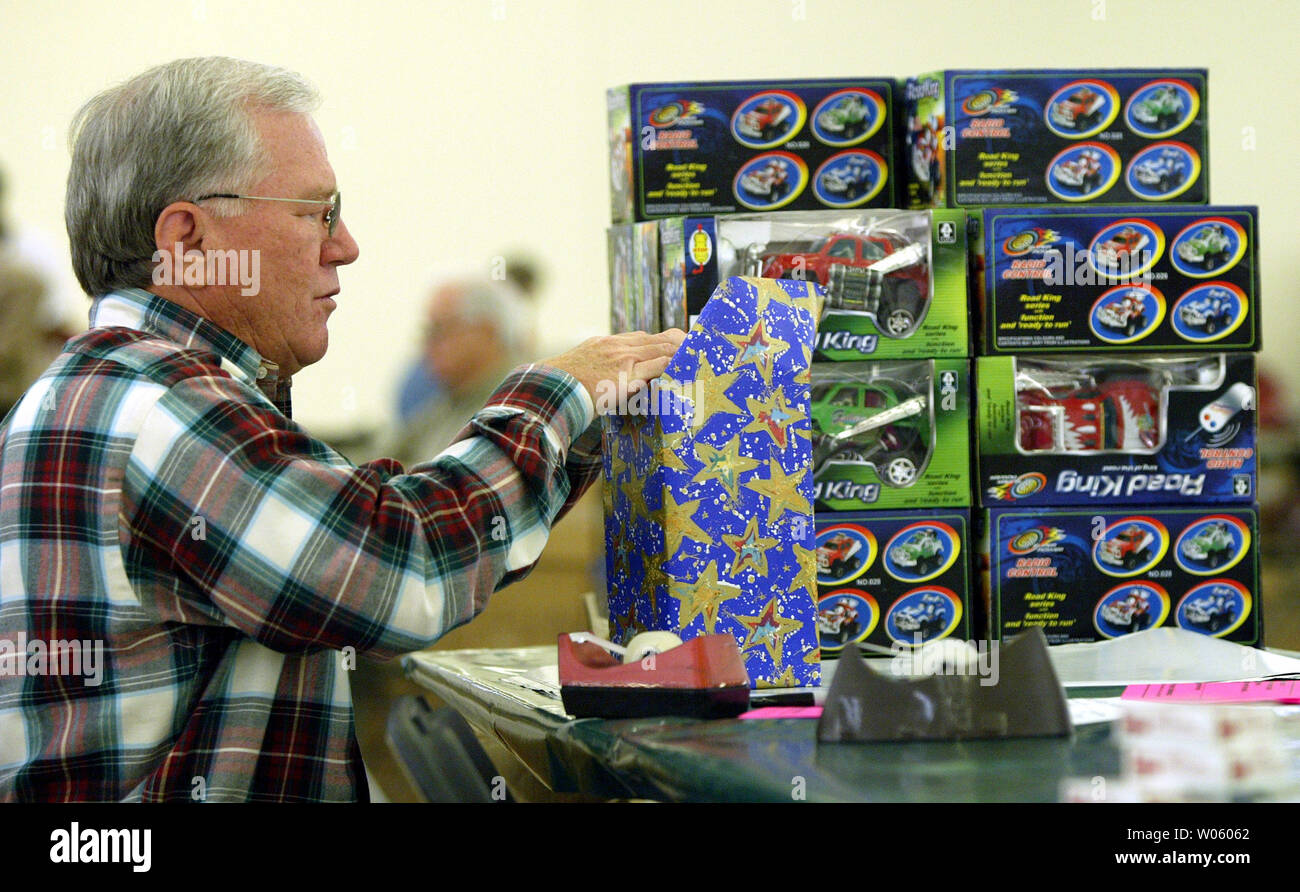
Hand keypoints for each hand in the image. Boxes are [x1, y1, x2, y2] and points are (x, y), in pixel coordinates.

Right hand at [541, 329, 686, 406]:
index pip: (642, 338)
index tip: (675, 346)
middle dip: (678, 343)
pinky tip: (684, 368)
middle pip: (657, 338)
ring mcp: (624, 358)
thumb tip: (608, 380)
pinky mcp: (627, 374)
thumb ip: (599, 367)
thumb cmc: (564, 385)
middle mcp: (618, 346)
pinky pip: (657, 365)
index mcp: (607, 343)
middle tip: (696, 349)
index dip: (661, 342)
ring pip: (661, 348)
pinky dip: (672, 365)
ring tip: (696, 358)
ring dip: (680, 352)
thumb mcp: (582, 367)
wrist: (554, 388)